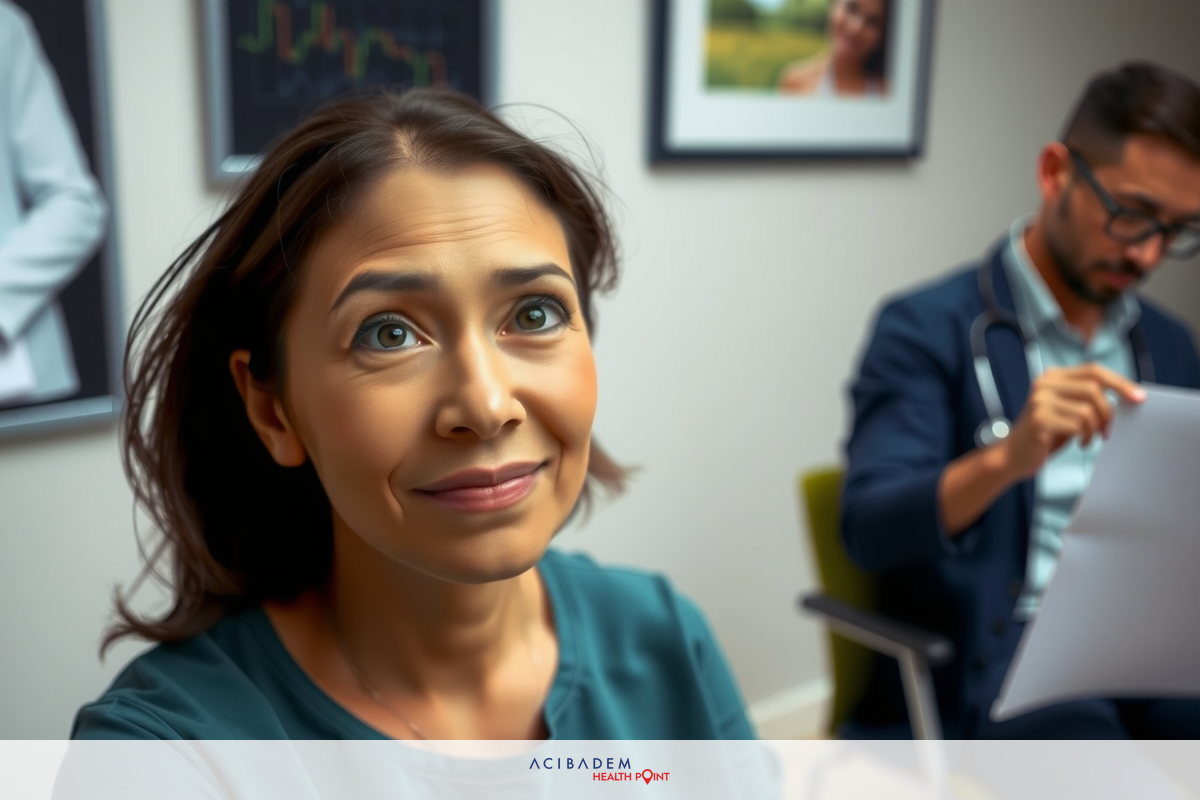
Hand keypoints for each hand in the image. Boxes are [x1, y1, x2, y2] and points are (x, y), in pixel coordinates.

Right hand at [998, 364, 1144, 480]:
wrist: (1013, 455)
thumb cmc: (1047, 433)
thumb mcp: (1068, 409)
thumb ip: (1087, 398)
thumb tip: (1126, 396)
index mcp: (1053, 376)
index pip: (1094, 371)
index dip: (1120, 383)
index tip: (1139, 398)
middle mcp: (1044, 384)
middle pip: (1094, 390)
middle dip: (1108, 413)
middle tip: (1107, 431)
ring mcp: (1040, 401)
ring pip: (1088, 410)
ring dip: (1095, 429)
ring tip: (1089, 438)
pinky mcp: (1040, 420)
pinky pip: (1078, 426)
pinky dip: (1085, 437)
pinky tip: (1079, 443)